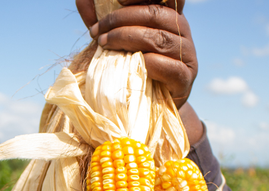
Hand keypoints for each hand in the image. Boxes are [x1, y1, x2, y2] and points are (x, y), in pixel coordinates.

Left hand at [76, 0, 197, 108]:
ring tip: (104, 44)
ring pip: (158, 38)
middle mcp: (181, 29)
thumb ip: (103, 18)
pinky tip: (130, 64)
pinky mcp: (185, 77)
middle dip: (120, 20)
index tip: (117, 0)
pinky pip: (169, 66)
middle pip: (155, 14)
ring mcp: (186, 54)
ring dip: (126, 38)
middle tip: (97, 32)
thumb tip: (82, 0)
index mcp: (168, 15)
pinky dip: (148, 63)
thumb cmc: (132, 64)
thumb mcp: (117, 37)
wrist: (149, 103)